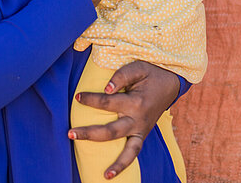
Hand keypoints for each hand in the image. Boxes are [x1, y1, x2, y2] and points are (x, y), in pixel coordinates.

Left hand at [69, 61, 179, 178]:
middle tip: (70, 133)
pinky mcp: (142, 135)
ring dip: (113, 162)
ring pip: (126, 150)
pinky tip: (109, 174)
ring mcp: (141, 130)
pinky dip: (123, 164)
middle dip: (89, 133)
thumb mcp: (138, 67)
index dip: (91, 100)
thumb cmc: (150, 73)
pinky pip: (134, 153)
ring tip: (100, 173)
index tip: (78, 97)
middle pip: (111, 131)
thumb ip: (121, 76)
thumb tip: (106, 88)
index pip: (107, 103)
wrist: (170, 83)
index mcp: (136, 102)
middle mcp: (138, 120)